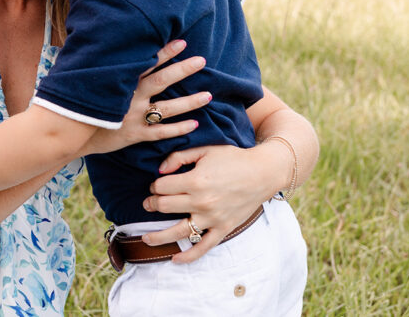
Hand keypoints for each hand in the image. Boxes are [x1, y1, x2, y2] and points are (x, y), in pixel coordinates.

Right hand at [83, 41, 208, 154]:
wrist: (69, 132)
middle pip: (162, 81)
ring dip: (189, 102)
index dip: (165, 52)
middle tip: (201, 61)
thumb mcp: (86, 79)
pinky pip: (160, 133)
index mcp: (120, 81)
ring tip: (208, 95)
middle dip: (182, 70)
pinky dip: (178, 129)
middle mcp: (130, 97)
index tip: (182, 43)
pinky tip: (194, 125)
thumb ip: (100, 65)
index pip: (147, 63)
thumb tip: (100, 45)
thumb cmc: (76, 101)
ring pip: (167, 108)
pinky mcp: (134, 135)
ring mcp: (133, 117)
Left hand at [141, 144, 272, 263]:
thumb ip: (179, 156)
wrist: (263, 172)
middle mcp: (202, 202)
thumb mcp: (205, 149)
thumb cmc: (233, 158)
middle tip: (150, 203)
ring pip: (177, 231)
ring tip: (146, 238)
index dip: (154, 185)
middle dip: (153, 204)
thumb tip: (159, 170)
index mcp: (195, 180)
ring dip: (158, 236)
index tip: (156, 185)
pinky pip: (204, 247)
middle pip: (164, 207)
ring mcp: (212, 218)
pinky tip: (175, 259)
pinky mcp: (223, 229)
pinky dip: (189, 256)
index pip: (161, 187)